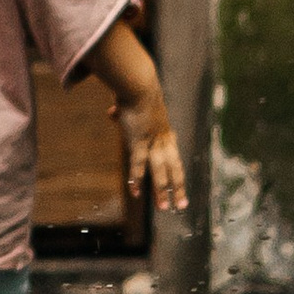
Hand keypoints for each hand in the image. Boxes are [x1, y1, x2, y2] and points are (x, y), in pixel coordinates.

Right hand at [118, 93, 188, 214]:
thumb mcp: (134, 108)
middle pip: (174, 168)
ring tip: (163, 208)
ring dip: (162, 190)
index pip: (175, 159)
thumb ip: (124, 113)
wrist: (139, 85)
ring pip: (160, 171)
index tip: (181, 188)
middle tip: (181, 206)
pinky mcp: (139, 142)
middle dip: (178, 188)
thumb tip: (112, 112)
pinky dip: (137, 179)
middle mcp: (164, 141)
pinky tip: (136, 192)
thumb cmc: (135, 92)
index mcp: (166, 134)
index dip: (177, 174)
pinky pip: (139, 165)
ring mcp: (153, 142)